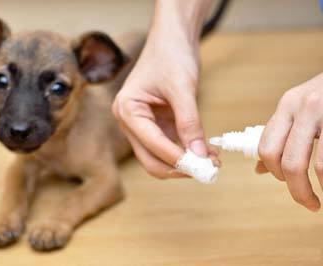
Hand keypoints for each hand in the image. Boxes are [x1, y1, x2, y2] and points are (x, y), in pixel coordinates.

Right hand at [113, 0, 215, 178]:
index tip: (203, 167)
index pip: (151, 144)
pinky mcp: (156, 125)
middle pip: (151, 159)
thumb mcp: (182, 88)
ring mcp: (142, 125)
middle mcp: (130, 121)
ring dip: (185, 163)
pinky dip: (187, 152)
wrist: (173, 39)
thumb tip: (200, 155)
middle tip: (207, 172)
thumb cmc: (171, 55)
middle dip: (178, 168)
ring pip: (160, 157)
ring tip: (213, 163)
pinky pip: (170, 146)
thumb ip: (190, 122)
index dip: (177, 157)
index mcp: (127, 110)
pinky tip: (207, 153)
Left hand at [257, 73, 322, 210]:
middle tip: (308, 203)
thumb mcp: (302, 107)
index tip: (286, 182)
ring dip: (319, 189)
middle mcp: (305, 107)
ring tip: (322, 198)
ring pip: (318, 167)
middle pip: (289, 162)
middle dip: (297, 190)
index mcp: (288, 105)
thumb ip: (283, 134)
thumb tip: (260, 169)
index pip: (266, 148)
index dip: (273, 172)